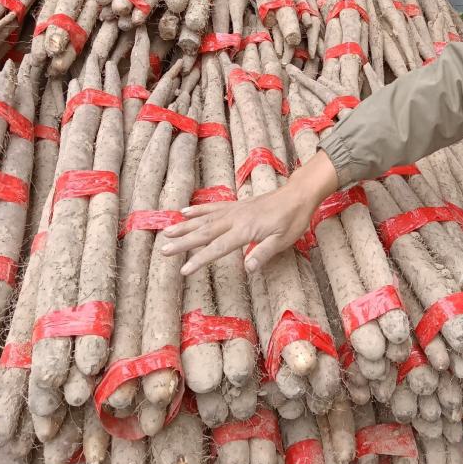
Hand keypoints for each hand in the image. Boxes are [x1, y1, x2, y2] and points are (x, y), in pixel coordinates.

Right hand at [162, 151, 337, 274]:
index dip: (199, 259)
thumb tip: (247, 269)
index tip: (183, 269)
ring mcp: (235, 210)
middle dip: (183, 242)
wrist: (298, 194)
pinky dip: (198, 210)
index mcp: (245, 230)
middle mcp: (235, 218)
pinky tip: (185, 212)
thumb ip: (263, 253)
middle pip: (204, 232)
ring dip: (185, 226)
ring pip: (205, 219)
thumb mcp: (284, 240)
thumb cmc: (293, 219)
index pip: (217, 248)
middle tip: (164, 250)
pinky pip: (213, 207)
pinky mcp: (237, 205)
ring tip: (167, 232)